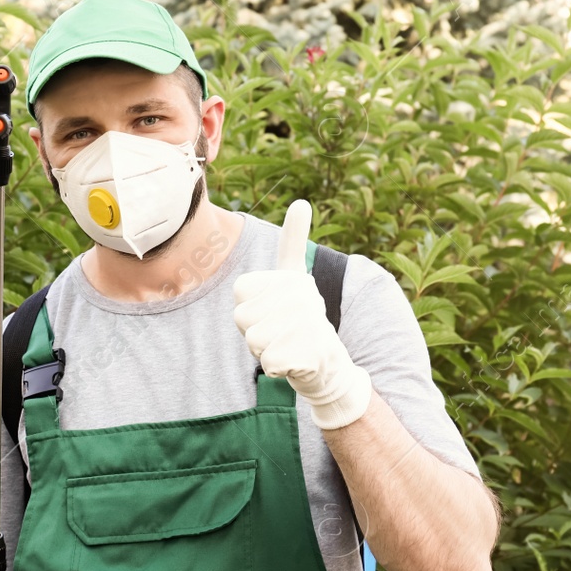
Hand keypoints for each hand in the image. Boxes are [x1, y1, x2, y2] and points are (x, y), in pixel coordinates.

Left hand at [233, 199, 372, 429]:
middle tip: (283, 333)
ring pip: (253, 340)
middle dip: (256, 333)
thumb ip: (293, 242)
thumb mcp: (294, 279)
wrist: (329, 365)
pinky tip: (297, 363)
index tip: (273, 311)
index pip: (240, 293)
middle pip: (243, 318)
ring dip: (266, 351)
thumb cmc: (302, 323)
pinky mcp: (307, 352)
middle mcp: (302, 295)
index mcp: (292, 277)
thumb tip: (302, 202)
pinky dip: (279, 368)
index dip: (250, 309)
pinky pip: (269, 362)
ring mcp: (306, 324)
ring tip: (290, 346)